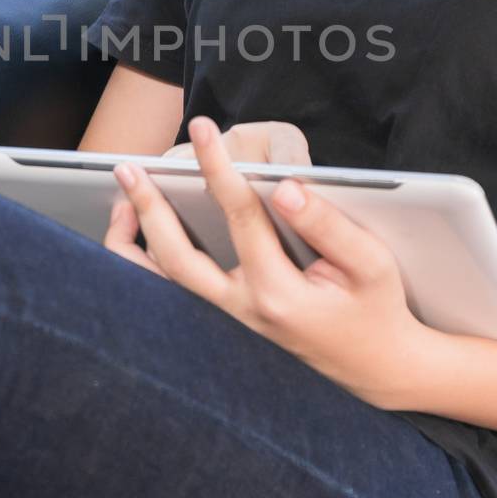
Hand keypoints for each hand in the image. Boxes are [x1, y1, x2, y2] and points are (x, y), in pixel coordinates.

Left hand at [103, 114, 422, 407]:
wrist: (377, 368)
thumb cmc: (376, 309)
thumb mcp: (372, 264)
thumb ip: (327, 224)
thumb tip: (282, 187)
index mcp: (279, 293)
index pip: (240, 216)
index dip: (219, 167)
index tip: (204, 129)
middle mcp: (241, 313)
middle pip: (178, 257)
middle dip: (149, 206)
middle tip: (127, 166)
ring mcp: (227, 327)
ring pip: (160, 288)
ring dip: (132, 244)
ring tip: (119, 202)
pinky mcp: (223, 331)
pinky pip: (168, 302)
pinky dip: (143, 271)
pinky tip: (137, 239)